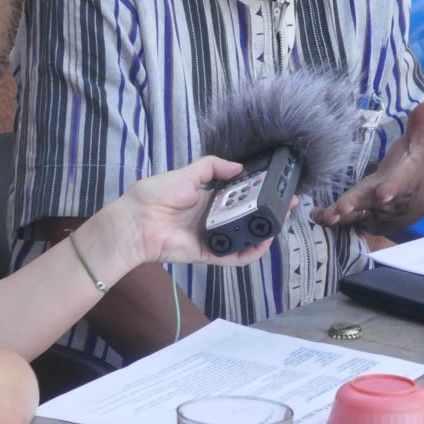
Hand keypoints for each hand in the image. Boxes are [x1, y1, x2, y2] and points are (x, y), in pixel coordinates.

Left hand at [99, 156, 277, 267]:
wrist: (136, 222)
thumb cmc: (155, 196)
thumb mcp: (186, 173)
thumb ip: (211, 167)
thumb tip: (239, 167)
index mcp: (206, 199)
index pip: (239, 196)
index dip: (258, 192)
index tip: (276, 185)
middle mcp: (212, 218)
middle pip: (246, 217)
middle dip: (268, 211)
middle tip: (288, 203)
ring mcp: (212, 237)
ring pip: (244, 237)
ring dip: (264, 231)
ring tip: (279, 219)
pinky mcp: (209, 254)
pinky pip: (234, 256)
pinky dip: (251, 252)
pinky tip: (264, 241)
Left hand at [312, 95, 423, 229]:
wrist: (414, 198)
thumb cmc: (411, 165)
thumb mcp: (418, 142)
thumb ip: (423, 121)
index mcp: (402, 179)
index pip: (399, 184)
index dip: (392, 189)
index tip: (384, 194)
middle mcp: (386, 198)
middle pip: (371, 202)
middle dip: (357, 204)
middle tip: (342, 208)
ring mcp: (373, 210)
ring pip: (357, 215)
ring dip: (341, 216)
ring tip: (327, 216)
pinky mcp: (361, 216)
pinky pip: (346, 220)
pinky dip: (331, 219)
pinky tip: (317, 215)